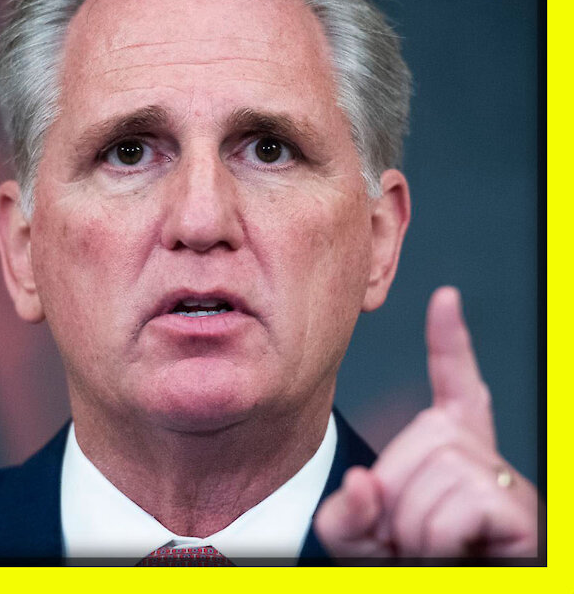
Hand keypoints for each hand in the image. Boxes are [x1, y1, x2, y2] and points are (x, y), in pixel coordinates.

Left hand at [315, 287, 538, 559]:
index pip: (454, 391)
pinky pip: (462, 502)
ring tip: (429, 551)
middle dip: (398, 493)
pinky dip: (439, 538)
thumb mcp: (356, 542)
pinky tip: (456, 554)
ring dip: (416, 524)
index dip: (450, 344)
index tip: (444, 299)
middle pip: (429, 432)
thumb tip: (366, 483)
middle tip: (405, 538)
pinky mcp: (519, 514)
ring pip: (442, 469)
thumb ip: (345, 512)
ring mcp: (508, 488)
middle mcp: (484, 463)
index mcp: (447, 462)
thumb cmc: (401, 570)